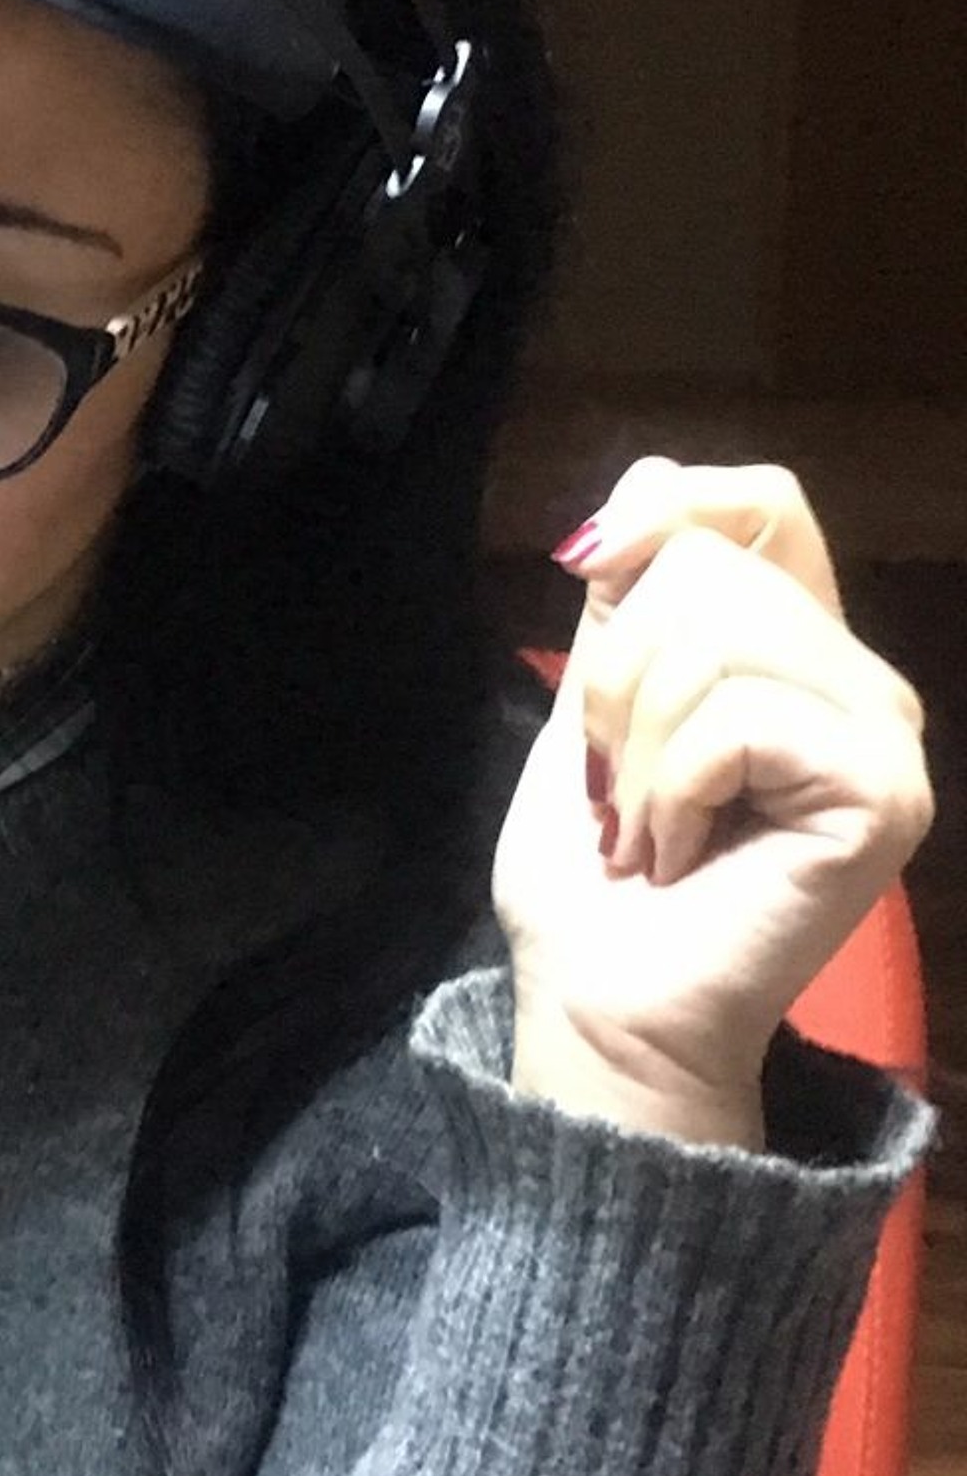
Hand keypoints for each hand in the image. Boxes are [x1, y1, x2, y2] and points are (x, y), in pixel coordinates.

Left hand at [493, 457, 934, 1142]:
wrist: (603, 999)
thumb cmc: (592, 870)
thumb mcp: (591, 704)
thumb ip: (626, 597)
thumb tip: (652, 476)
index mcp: (793, 649)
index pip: (764, 498)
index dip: (669, 513)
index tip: (593, 581)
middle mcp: (856, 681)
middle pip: (714, 565)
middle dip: (618, 672)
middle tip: (621, 782)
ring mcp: (883, 737)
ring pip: (719, 634)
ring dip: (637, 742)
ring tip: (648, 824)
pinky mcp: (883, 792)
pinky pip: (736, 718)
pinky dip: (671, 786)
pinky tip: (677, 851)